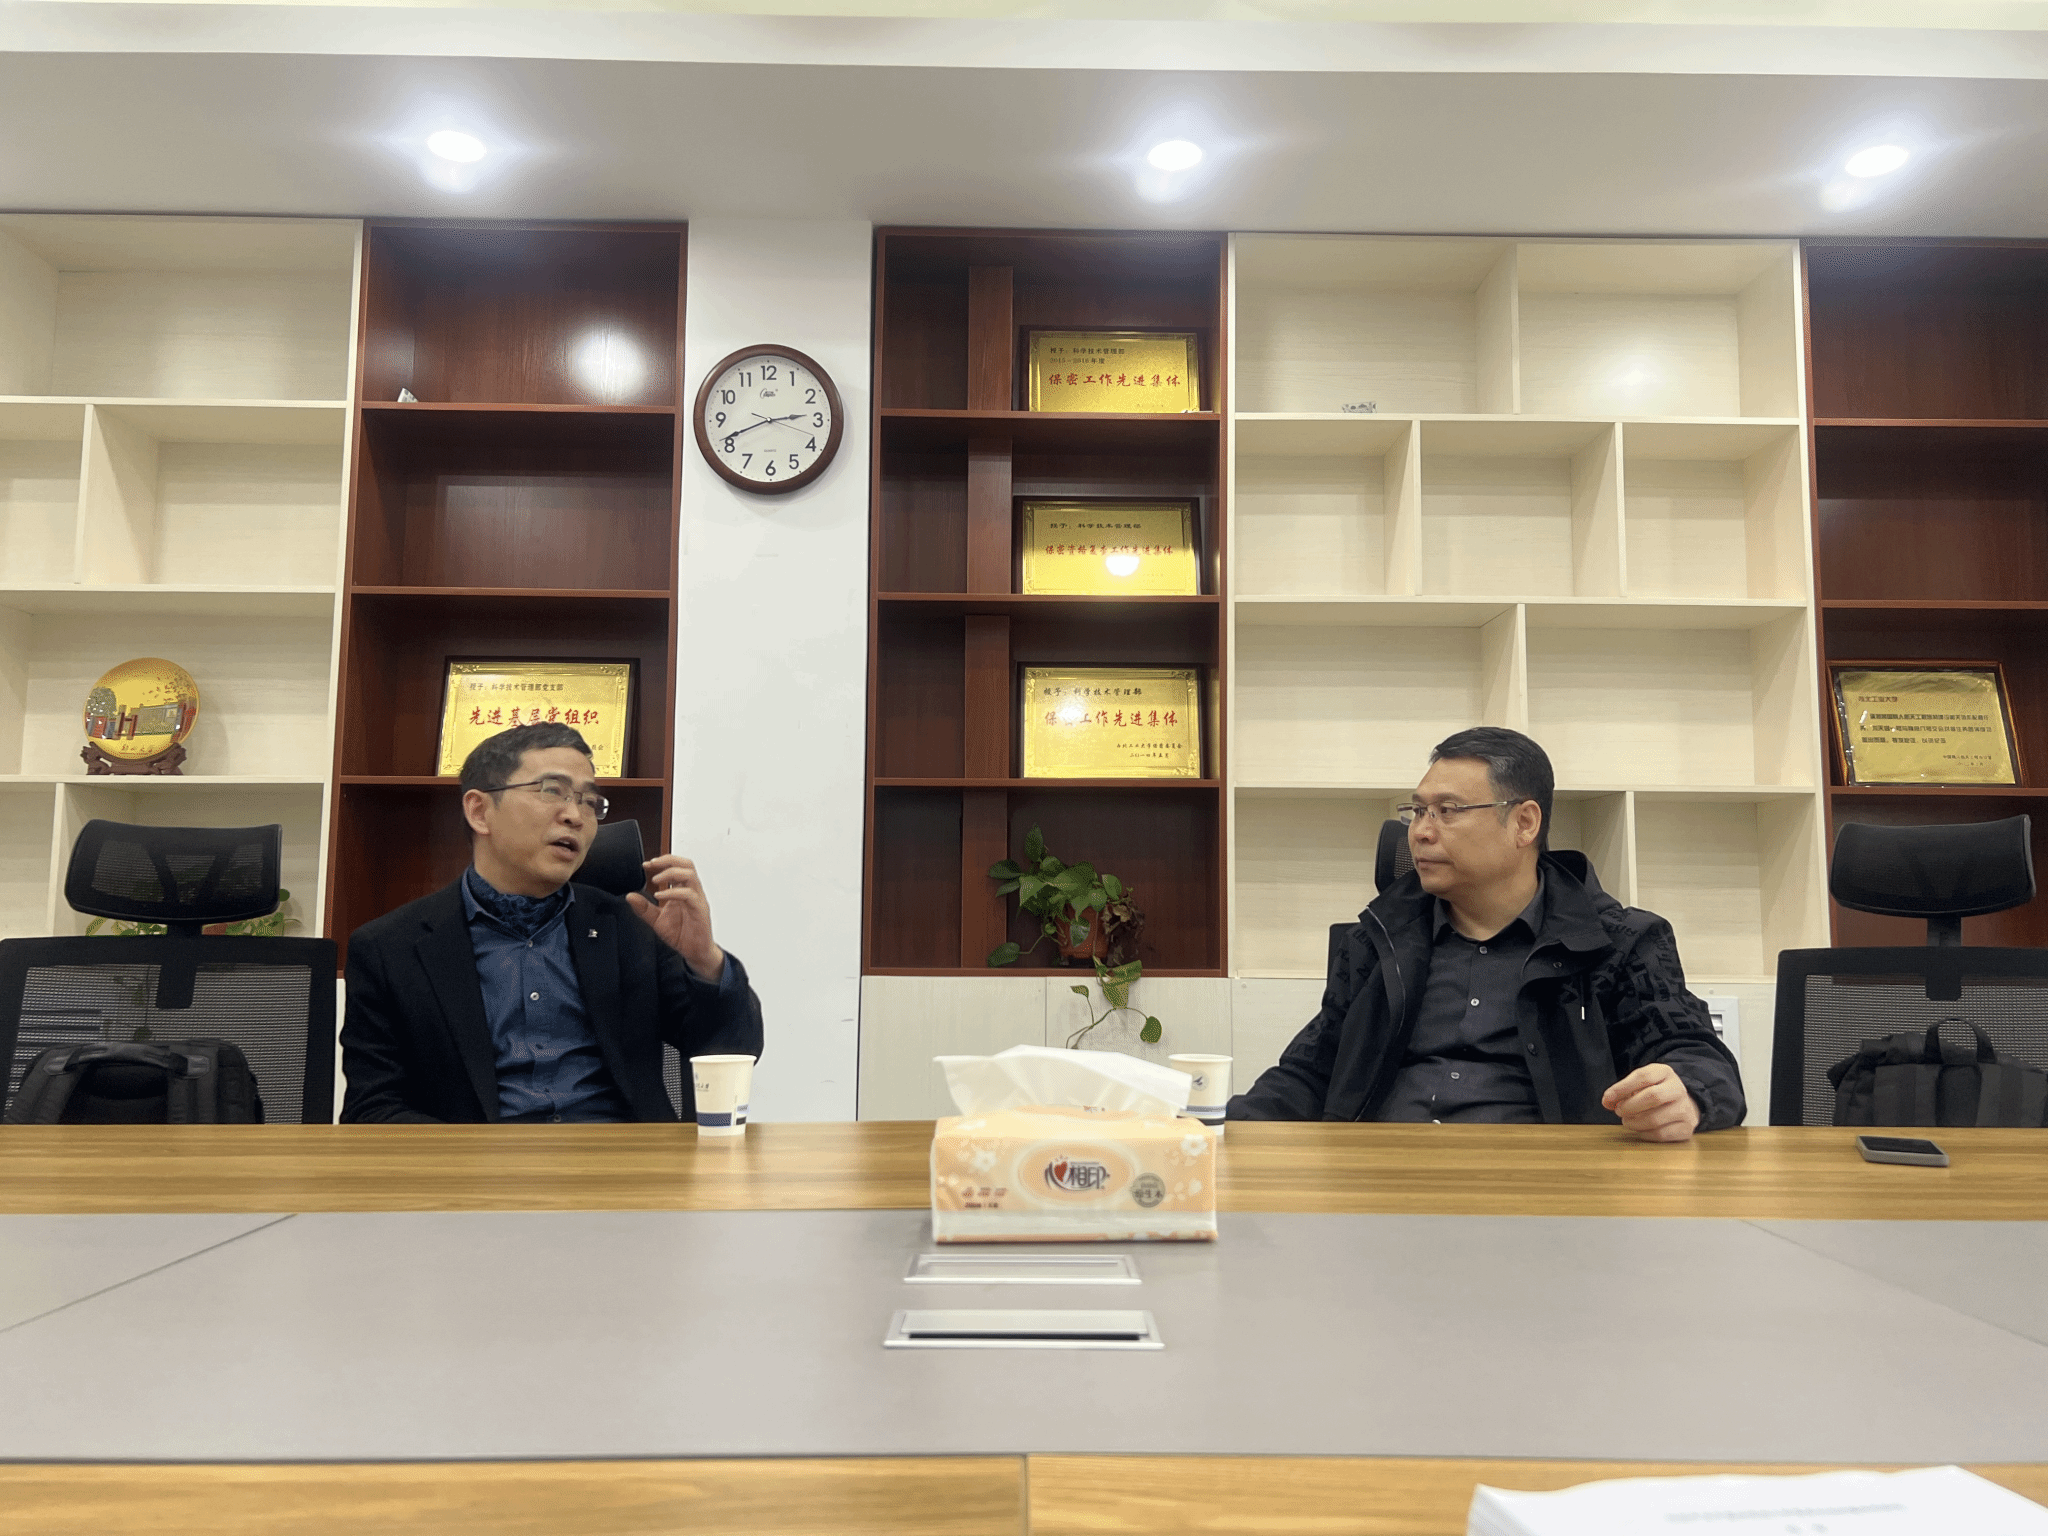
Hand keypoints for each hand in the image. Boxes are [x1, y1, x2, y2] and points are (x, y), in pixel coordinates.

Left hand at [626, 854, 725, 979]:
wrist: (694, 952)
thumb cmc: (681, 934)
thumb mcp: (656, 920)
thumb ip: (644, 908)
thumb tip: (630, 896)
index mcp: (683, 890)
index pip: (676, 866)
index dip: (662, 861)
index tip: (645, 864)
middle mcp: (692, 892)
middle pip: (686, 864)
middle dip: (668, 860)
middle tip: (652, 863)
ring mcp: (697, 899)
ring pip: (690, 875)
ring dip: (671, 873)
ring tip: (655, 878)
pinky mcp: (700, 910)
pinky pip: (689, 895)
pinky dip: (673, 892)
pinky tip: (660, 895)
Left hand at [1601, 1063, 1700, 1142]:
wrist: (1681, 1105)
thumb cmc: (1654, 1092)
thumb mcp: (1640, 1084)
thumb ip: (1623, 1091)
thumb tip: (1607, 1102)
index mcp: (1665, 1072)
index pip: (1643, 1076)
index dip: (1621, 1088)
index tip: (1607, 1098)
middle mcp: (1678, 1089)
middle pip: (1652, 1097)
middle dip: (1629, 1106)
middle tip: (1619, 1111)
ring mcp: (1685, 1109)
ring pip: (1655, 1119)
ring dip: (1634, 1122)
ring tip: (1627, 1121)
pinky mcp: (1687, 1128)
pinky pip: (1660, 1134)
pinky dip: (1644, 1133)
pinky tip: (1640, 1129)